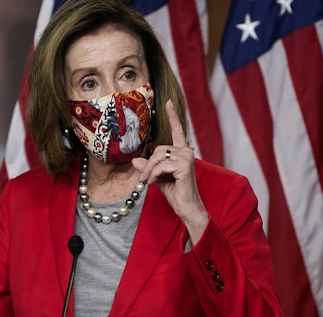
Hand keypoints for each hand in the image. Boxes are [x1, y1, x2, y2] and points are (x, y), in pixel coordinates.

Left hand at [132, 100, 207, 242]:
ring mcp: (187, 158)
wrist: (186, 207)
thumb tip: (135, 159)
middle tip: (144, 178)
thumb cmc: (175, 193)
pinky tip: (152, 183)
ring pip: (159, 157)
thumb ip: (149, 167)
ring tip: (147, 181)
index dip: (172, 116)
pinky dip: (153, 174)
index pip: (177, 131)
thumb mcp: (157, 177)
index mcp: (182, 152)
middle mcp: (186, 152)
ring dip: (149, 170)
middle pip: (159, 149)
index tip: (168, 102)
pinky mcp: (184, 166)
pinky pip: (161, 165)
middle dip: (149, 164)